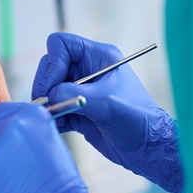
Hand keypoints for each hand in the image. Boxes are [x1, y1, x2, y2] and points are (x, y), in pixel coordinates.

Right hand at [33, 33, 182, 192]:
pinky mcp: (78, 111)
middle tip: (48, 105)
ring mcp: (81, 91)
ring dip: (46, 103)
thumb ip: (72, 93)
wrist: (148, 147)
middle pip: (50, 66)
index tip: (51, 88)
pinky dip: (51, 117)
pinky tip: (56, 127)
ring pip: (49, 88)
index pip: (61, 44)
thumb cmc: (136, 118)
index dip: (52, 64)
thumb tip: (46, 95)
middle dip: (44, 85)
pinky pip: (54, 108)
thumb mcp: (104, 102)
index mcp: (98, 57)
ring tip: (52, 118)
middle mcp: (87, 70)